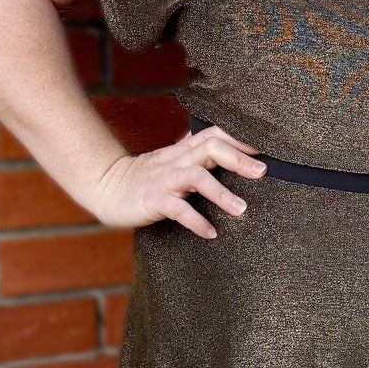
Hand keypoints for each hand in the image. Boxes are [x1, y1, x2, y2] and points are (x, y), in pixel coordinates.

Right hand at [91, 124, 265, 236]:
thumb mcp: (171, 159)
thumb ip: (193, 151)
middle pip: (210, 148)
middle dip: (237, 158)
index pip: (213, 134)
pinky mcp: (154, 200)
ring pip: (196, 177)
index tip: (263, 146)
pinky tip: (210, 233)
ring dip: (221, 193)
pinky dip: (196, 221)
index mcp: (183, 151)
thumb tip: (218, 140)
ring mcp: (165, 180)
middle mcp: (176, 161)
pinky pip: (178, 209)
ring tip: (242, 209)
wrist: (106, 187)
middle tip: (262, 172)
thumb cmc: (143, 176)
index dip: (238, 138)